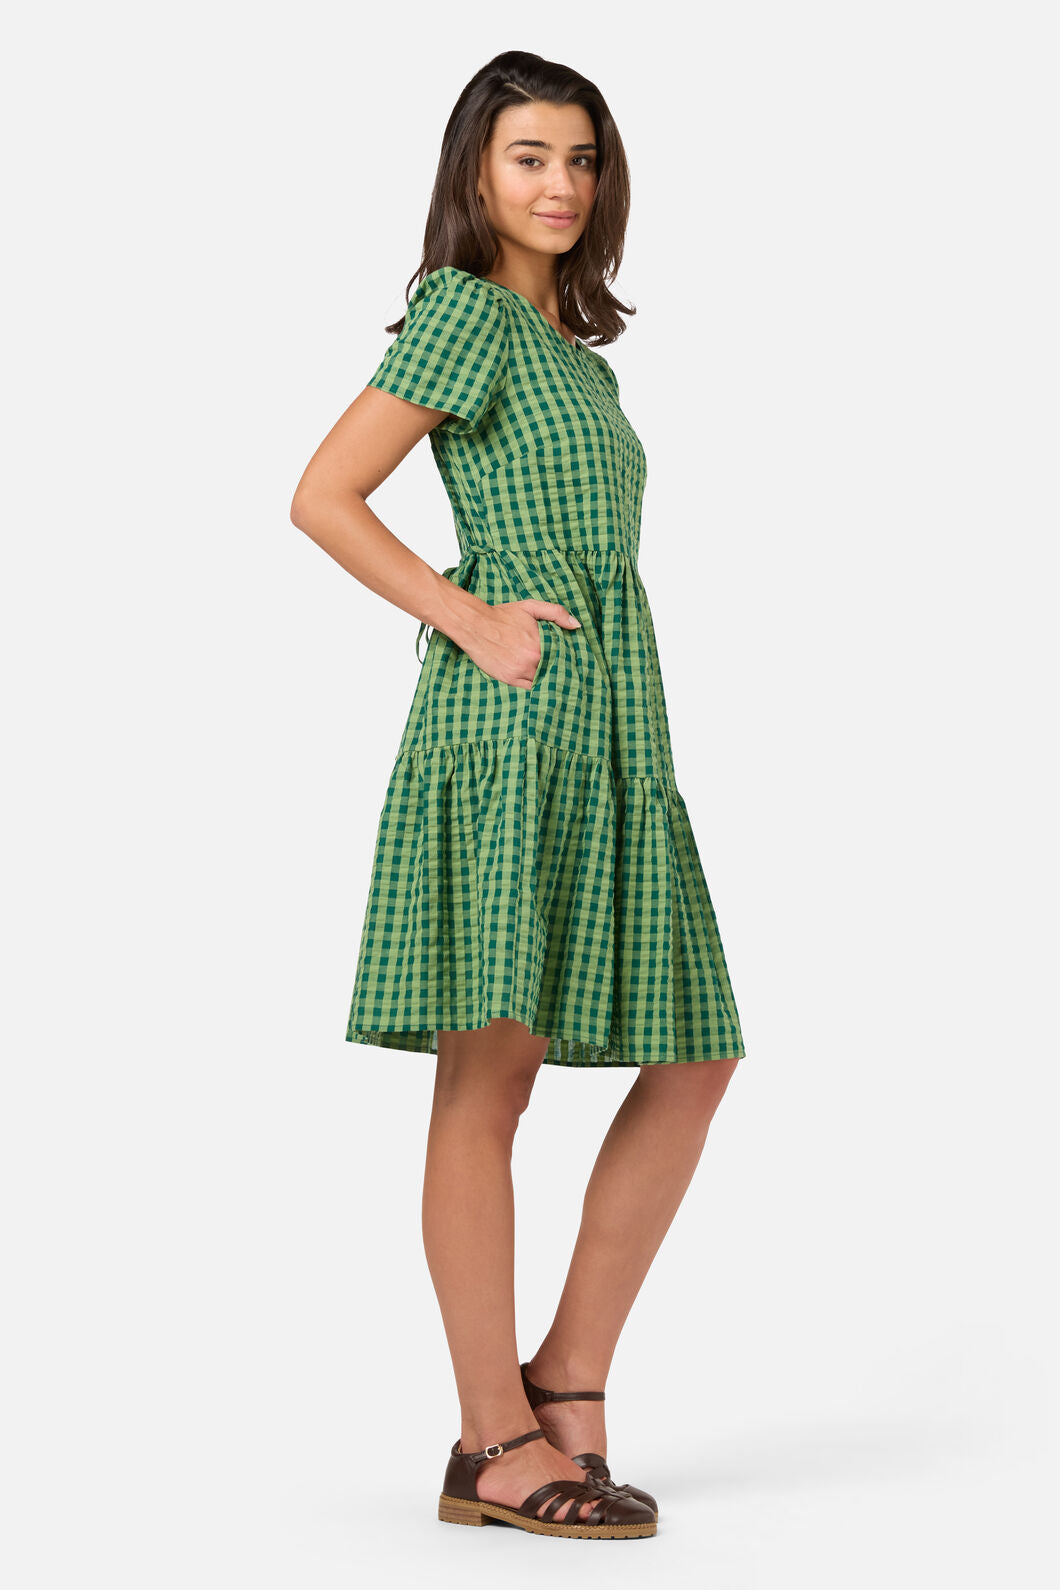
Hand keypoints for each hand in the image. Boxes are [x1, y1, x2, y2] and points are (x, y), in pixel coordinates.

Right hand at [462, 599, 581, 688]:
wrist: (475, 625)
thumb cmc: (503, 615)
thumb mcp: (531, 607)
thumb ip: (556, 613)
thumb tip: (577, 625)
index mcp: (540, 643)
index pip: (564, 656)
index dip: (569, 658)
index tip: (574, 659)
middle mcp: (532, 660)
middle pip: (554, 670)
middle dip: (560, 669)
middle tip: (567, 671)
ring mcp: (520, 671)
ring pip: (543, 680)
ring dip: (549, 679)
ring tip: (555, 677)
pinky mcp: (509, 679)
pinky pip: (529, 687)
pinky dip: (536, 685)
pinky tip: (540, 681)